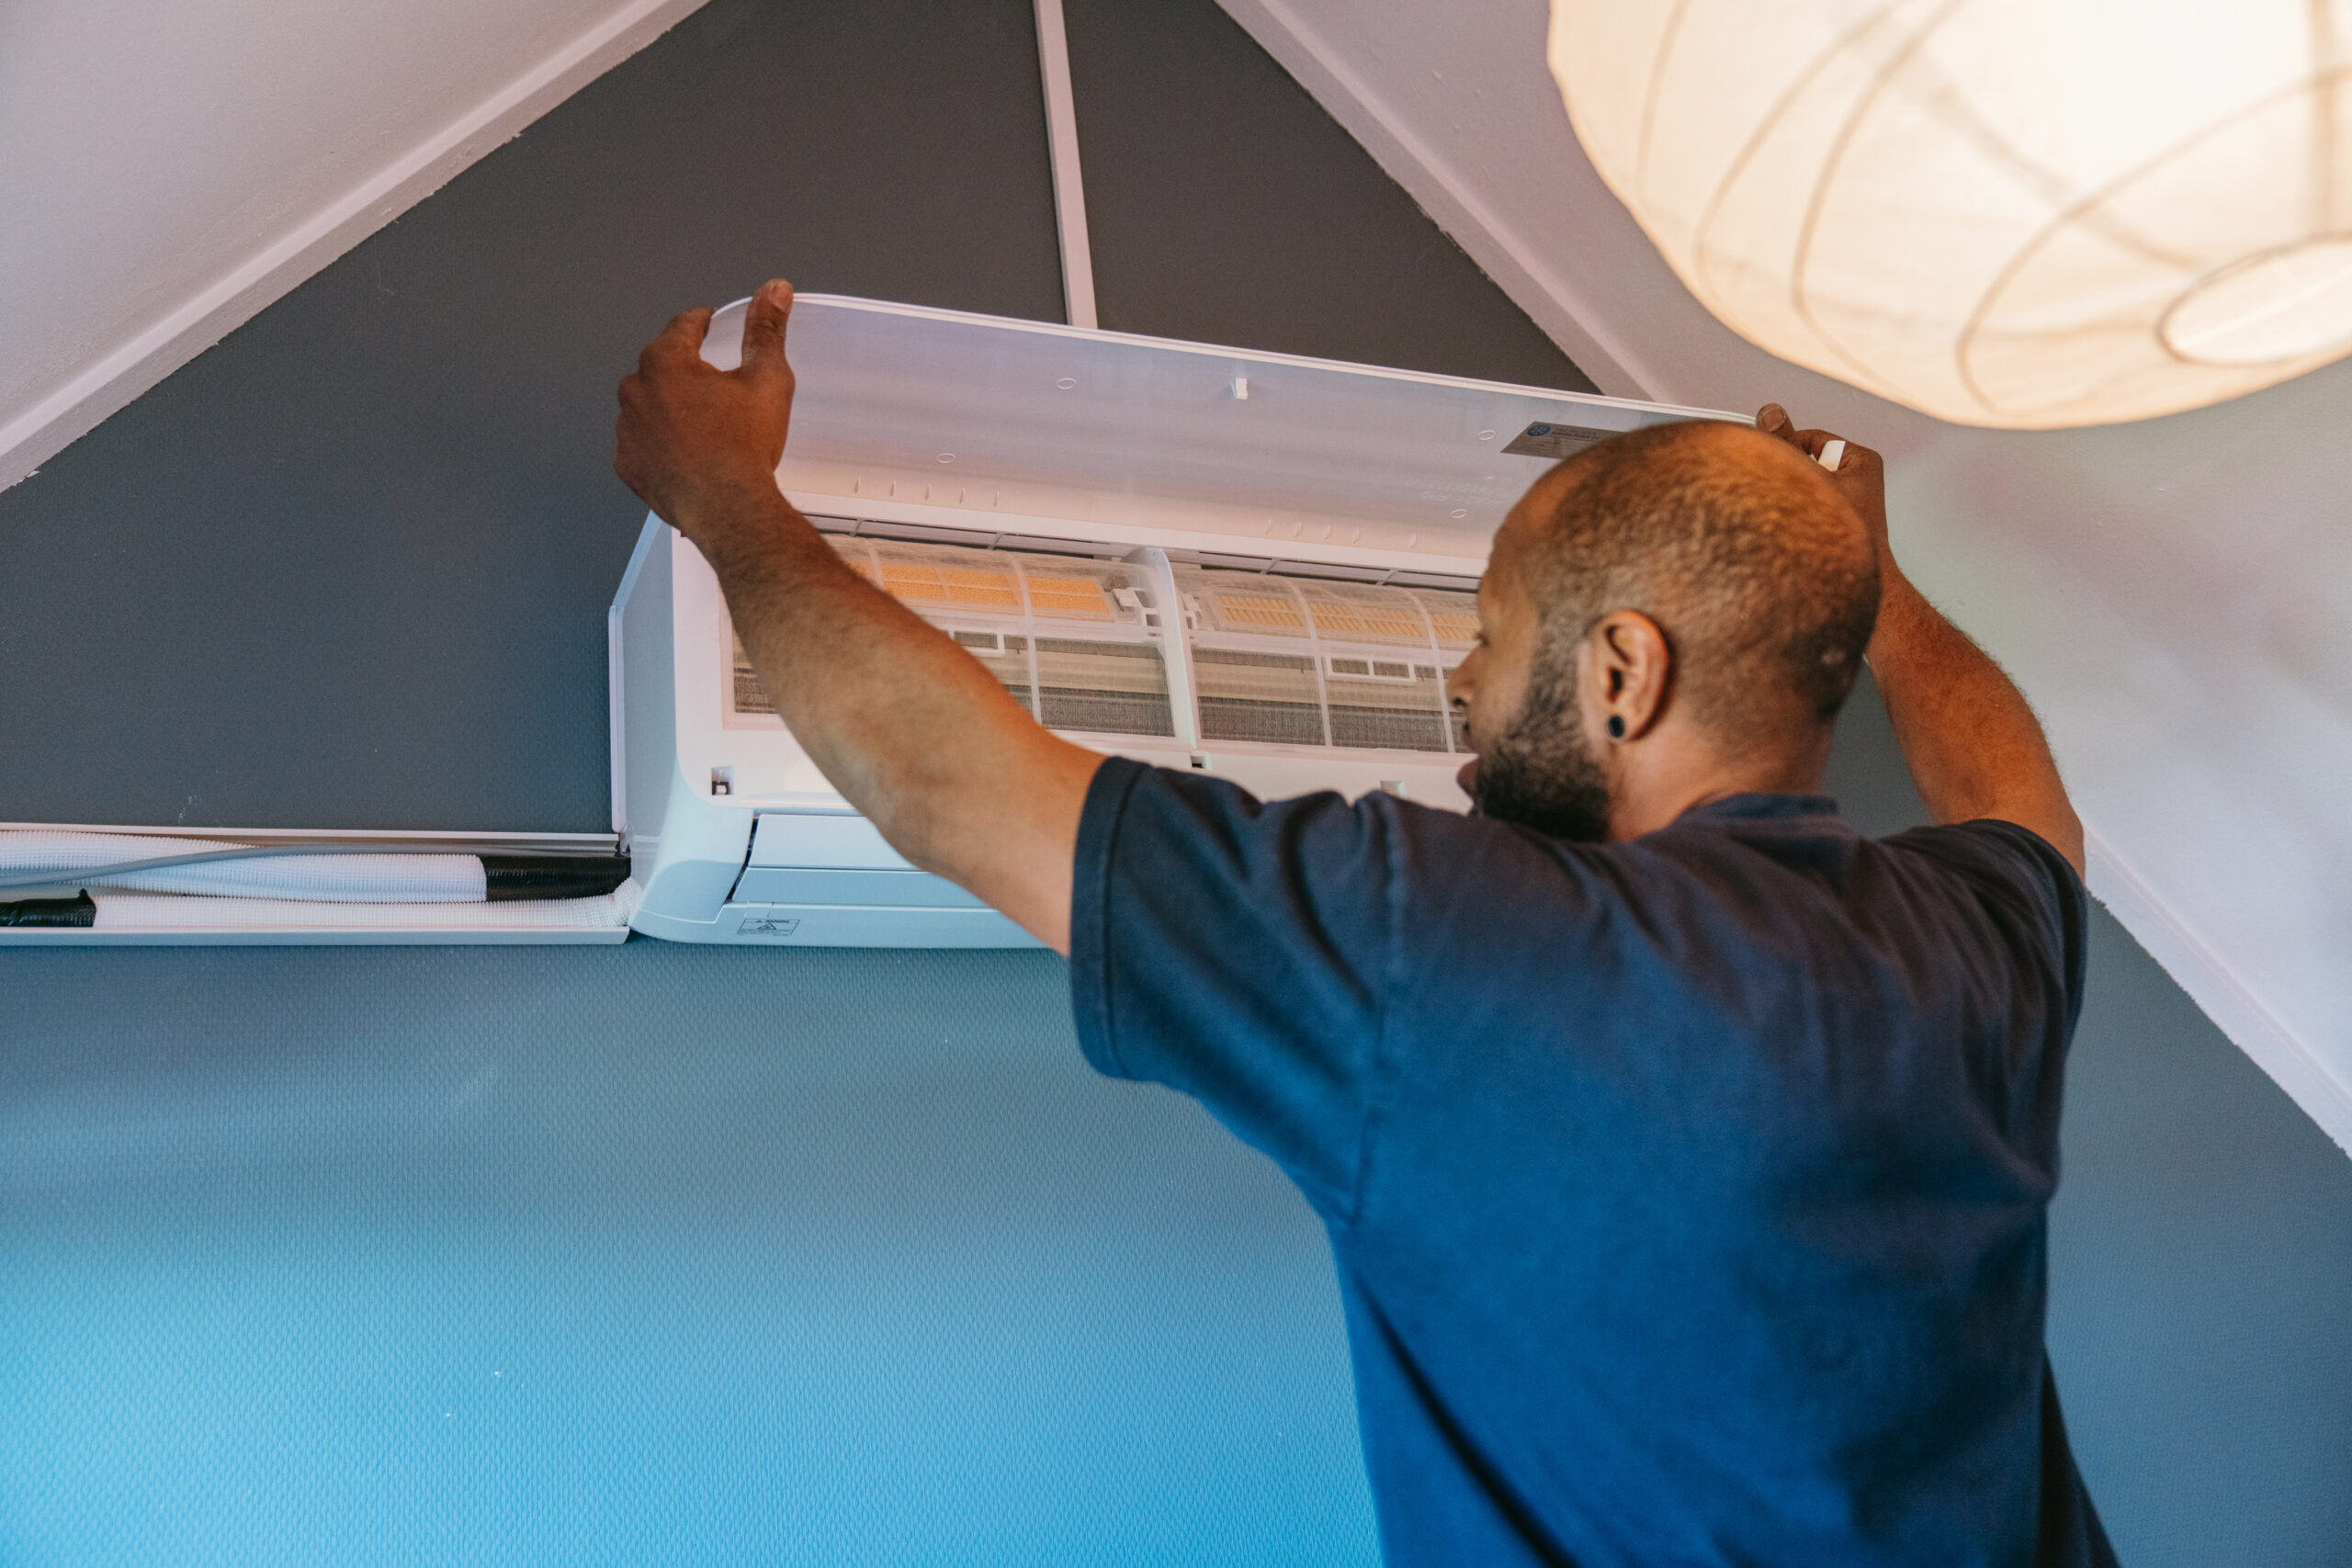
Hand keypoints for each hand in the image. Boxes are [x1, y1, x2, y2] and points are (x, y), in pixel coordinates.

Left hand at [615, 279, 797, 548]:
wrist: (729, 511)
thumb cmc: (743, 448)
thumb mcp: (767, 380)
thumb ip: (766, 330)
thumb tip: (773, 291)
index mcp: (665, 362)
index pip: (683, 326)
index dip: (703, 323)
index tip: (710, 325)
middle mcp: (635, 392)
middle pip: (662, 366)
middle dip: (687, 371)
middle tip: (719, 390)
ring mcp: (626, 431)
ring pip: (649, 405)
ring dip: (671, 408)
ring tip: (706, 428)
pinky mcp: (627, 465)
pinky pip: (642, 443)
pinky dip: (660, 444)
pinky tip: (689, 454)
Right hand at [1755, 403, 1887, 558]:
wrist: (1846, 590)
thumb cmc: (1837, 539)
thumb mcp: (1805, 479)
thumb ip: (1785, 444)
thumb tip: (1771, 412)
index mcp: (1861, 461)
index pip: (1812, 439)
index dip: (1786, 450)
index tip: (1769, 463)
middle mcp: (1860, 481)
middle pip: (1806, 464)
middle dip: (1790, 477)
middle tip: (1785, 496)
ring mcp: (1849, 505)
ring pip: (1804, 489)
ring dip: (1791, 500)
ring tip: (1794, 519)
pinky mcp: (1838, 527)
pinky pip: (1808, 509)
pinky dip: (1797, 518)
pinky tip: (1797, 533)